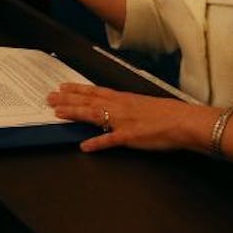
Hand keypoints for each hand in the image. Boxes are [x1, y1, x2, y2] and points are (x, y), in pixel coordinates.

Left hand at [47, 82, 193, 152]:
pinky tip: (84, 146)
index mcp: (123, 98)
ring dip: (74, 113)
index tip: (62, 87)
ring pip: (93, 115)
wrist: (183, 121)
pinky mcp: (130, 137)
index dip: (76, 90)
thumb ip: (127, 107)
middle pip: (88, 101)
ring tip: (57, 113)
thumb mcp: (143, 105)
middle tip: (49, 97)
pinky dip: (96, 143)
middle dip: (67, 99)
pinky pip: (110, 140)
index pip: (94, 92)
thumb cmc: (167, 114)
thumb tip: (115, 109)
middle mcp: (119, 106)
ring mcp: (123, 121)